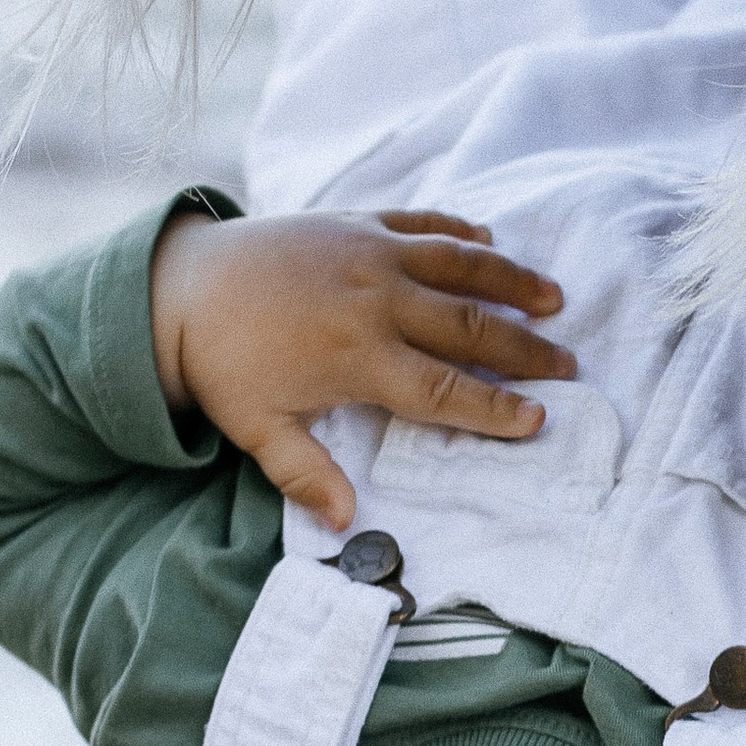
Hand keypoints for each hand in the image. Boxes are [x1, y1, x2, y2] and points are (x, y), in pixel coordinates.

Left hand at [149, 207, 573, 528]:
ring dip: (512, 281)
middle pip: (470, 326)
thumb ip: (306, 475)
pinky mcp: (357, 219)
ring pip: (460, 264)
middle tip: (567, 365)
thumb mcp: (257, 429)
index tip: (537, 419)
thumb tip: (347, 525)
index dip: (495, 407)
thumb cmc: (220, 363)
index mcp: (358, 356)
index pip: (444, 389)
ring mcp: (370, 251)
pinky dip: (462, 231)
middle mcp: (376, 299)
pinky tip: (492, 242)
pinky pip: (423, 222)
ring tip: (554, 298)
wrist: (179, 284)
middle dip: (524, 349)